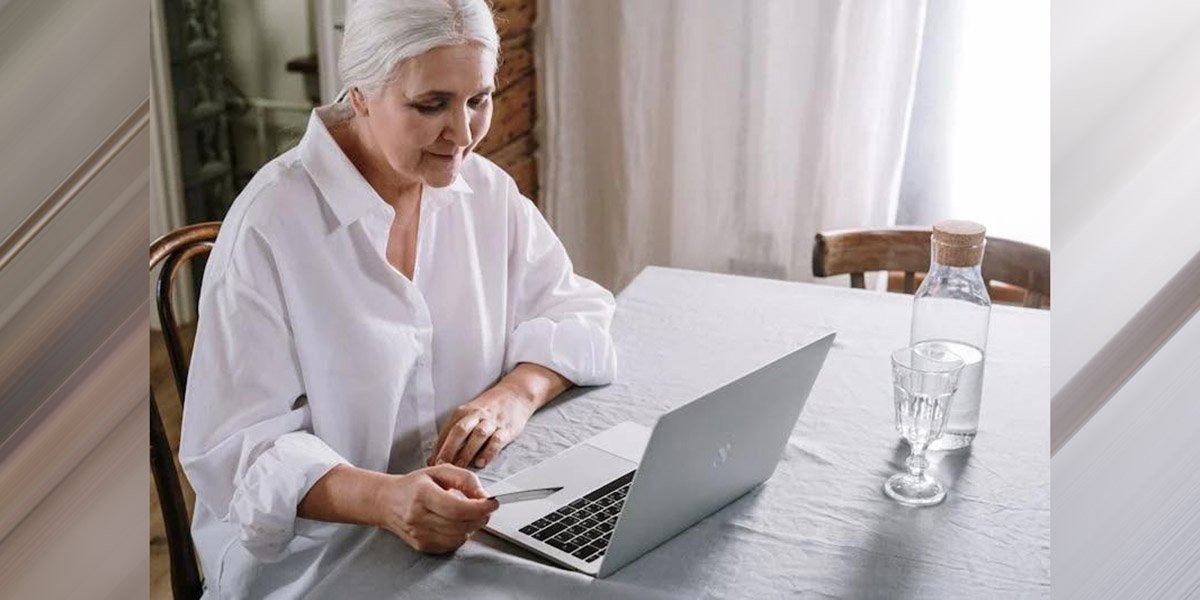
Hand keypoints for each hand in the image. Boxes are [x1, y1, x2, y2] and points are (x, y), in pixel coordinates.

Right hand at [372, 464, 497, 553]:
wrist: (387, 502)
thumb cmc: (414, 485)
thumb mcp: (439, 471)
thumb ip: (465, 479)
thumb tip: (483, 495)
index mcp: (422, 494)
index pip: (457, 508)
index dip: (480, 508)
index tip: (492, 503)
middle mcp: (418, 517)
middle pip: (461, 525)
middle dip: (480, 517)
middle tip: (485, 508)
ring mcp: (419, 534)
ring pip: (458, 537)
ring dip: (472, 526)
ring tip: (469, 514)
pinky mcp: (422, 545)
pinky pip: (451, 545)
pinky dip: (460, 535)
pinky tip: (457, 524)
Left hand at [429, 381, 535, 468]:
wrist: (514, 394)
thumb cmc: (488, 409)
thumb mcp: (469, 415)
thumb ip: (454, 433)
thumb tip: (435, 457)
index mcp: (463, 412)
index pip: (447, 430)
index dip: (438, 447)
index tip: (431, 463)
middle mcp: (476, 415)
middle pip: (460, 431)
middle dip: (449, 449)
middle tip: (441, 464)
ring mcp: (492, 422)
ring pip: (478, 435)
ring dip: (467, 452)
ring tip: (460, 467)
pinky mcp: (506, 429)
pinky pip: (497, 441)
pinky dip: (488, 452)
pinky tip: (481, 463)